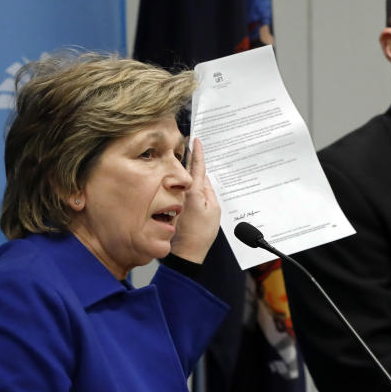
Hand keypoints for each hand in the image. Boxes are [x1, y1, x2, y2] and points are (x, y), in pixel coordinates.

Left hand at [170, 138, 219, 262]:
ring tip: (191, 157)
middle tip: (191, 141)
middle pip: (187, 169)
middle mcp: (183, 193)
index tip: (196, 140)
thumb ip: (210, 191)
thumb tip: (205, 180)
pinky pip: (182, 190)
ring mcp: (177, 199)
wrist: (187, 251)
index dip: (198, 152)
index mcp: (194, 191)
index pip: (197, 166)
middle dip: (190, 155)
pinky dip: (186, 183)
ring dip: (187, 169)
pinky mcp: (175, 206)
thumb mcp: (214, 209)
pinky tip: (190, 181)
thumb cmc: (202, 233)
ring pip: (184, 180)